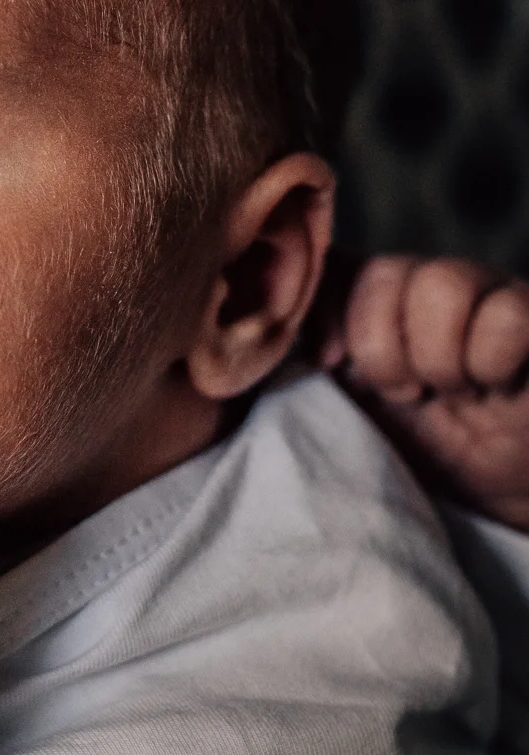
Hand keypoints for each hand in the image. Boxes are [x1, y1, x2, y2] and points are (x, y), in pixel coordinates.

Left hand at [322, 256, 528, 533]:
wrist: (504, 493)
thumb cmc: (423, 451)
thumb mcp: (347, 407)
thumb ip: (303, 362)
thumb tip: (251, 335)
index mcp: (375, 298)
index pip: (332, 260)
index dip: (324, 310)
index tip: (329, 362)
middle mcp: (429, 284)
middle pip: (383, 274)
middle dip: (383, 351)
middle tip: (406, 393)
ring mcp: (488, 295)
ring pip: (442, 284)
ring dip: (437, 357)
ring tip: (451, 392)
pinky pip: (505, 316)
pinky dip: (489, 360)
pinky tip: (493, 386)